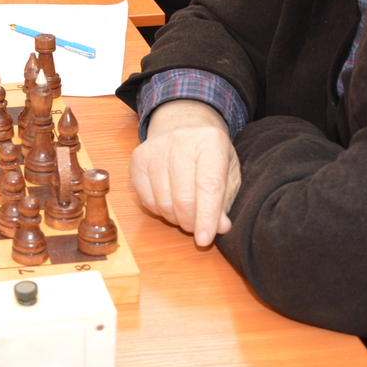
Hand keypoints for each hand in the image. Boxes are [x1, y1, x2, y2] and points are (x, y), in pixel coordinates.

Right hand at [129, 99, 240, 246]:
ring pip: (164, 202)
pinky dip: (160, 211)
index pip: (209, 186)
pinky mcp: (138, 159)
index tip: (205, 240)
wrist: (182, 126)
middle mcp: (181, 141)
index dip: (207, 217)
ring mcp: (156, 149)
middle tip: (196, 227)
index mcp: (211, 142)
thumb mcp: (228, 172)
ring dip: (175, 219)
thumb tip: (219, 227)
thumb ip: (225, 199)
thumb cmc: (209, 155)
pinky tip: (170, 203)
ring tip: (185, 213)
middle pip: (183, 198)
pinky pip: (147, 200)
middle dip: (191, 223)